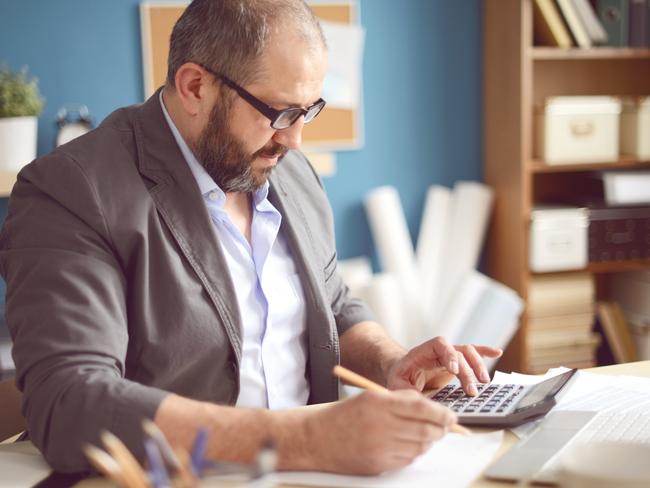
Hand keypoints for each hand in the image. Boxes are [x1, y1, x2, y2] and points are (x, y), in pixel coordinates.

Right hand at [306, 389, 456, 474]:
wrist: (317, 438)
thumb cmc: (345, 415)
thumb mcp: (371, 398)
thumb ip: (402, 401)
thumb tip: (433, 409)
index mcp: (379, 402)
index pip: (422, 408)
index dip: (442, 413)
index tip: (451, 415)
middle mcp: (381, 424)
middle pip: (425, 429)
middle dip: (441, 429)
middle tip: (446, 427)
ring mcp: (380, 447)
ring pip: (420, 446)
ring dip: (429, 441)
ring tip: (428, 435)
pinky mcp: (379, 464)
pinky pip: (408, 459)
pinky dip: (415, 453)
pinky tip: (411, 445)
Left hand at [386, 336, 501, 395]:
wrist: (401, 372)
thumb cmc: (399, 378)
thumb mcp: (397, 386)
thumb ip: (408, 393)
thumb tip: (422, 405)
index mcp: (422, 352)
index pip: (439, 345)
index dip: (449, 355)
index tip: (453, 370)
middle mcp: (439, 351)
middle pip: (458, 352)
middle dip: (467, 371)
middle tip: (472, 391)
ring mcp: (449, 356)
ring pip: (468, 353)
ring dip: (479, 365)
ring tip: (485, 382)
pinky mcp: (457, 363)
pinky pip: (473, 353)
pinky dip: (485, 351)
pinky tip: (497, 352)